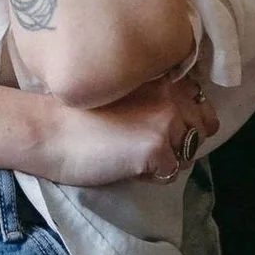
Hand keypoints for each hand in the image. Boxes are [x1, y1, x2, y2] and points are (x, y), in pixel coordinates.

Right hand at [33, 64, 218, 188]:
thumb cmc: (81, 117)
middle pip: (202, 132)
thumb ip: (160, 101)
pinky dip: (151, 176)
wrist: (51, 132)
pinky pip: (170, 173)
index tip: (158, 130)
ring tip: (131, 154)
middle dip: (179, 145)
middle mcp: (172, 95)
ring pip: (189, 155)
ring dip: (166, 162)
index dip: (186, 124)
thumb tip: (191, 126)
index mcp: (165, 79)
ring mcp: (167, 120)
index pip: (204, 106)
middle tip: (141, 145)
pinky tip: (126, 165)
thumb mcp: (129, 95)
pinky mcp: (158, 147)